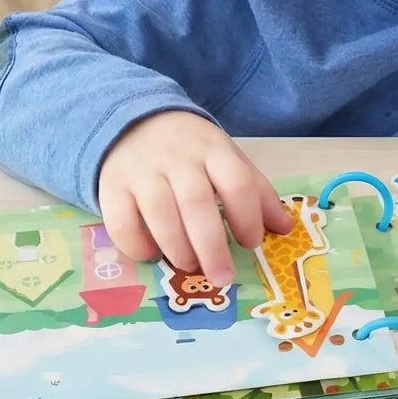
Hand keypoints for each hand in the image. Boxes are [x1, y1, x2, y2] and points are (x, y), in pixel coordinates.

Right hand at [97, 111, 290, 285]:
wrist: (133, 121)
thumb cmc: (190, 151)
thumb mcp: (226, 159)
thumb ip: (255, 192)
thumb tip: (285, 228)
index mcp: (213, 150)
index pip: (236, 182)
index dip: (247, 217)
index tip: (250, 242)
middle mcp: (177, 158)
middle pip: (196, 203)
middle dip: (212, 246)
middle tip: (222, 277)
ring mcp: (142, 171)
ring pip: (159, 213)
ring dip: (177, 248)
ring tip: (189, 265)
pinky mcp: (112, 186)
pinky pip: (121, 221)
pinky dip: (137, 245)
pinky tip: (152, 255)